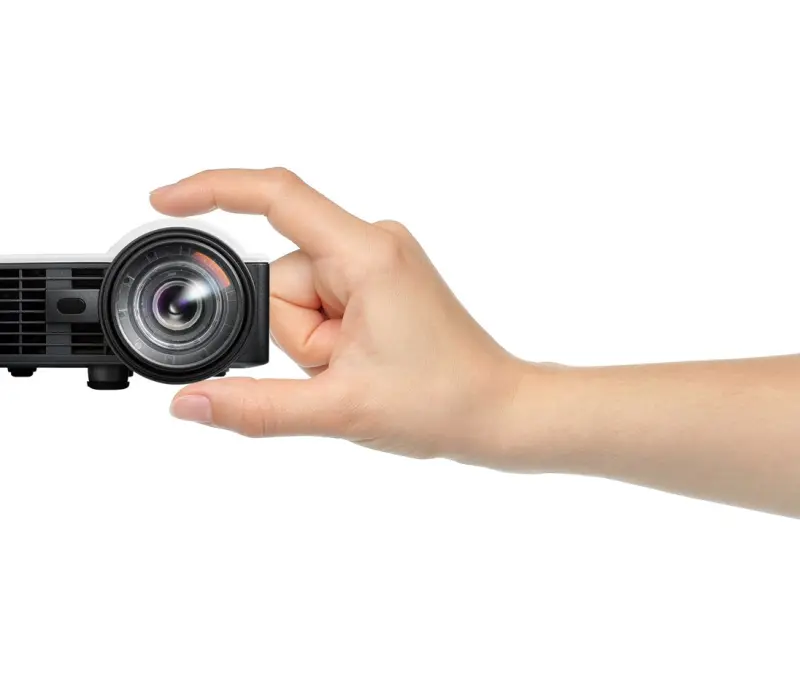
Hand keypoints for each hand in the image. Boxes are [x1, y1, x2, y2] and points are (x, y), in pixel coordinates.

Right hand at [149, 168, 532, 464]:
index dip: (212, 190)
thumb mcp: (338, 408)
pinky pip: (323, 301)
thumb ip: (255, 407)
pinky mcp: (380, 280)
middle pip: (283, 277)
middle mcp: (372, 243)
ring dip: (313, 343)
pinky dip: (325, 338)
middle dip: (295, 335)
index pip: (276, 196)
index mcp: (366, 255)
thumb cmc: (442, 400)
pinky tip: (361, 362)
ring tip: (358, 369)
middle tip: (342, 369)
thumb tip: (189, 402)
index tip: (164, 201)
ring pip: (300, 296)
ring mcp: (378, 261)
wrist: (496, 411)